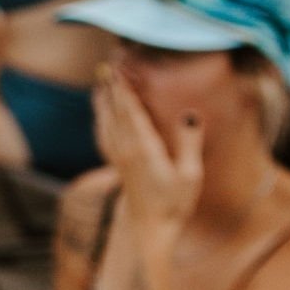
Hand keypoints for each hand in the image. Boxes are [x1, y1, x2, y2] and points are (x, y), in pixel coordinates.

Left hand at [93, 64, 201, 240]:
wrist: (149, 227)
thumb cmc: (174, 203)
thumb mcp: (190, 175)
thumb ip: (189, 143)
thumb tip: (190, 114)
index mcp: (143, 148)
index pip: (130, 111)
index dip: (123, 88)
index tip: (117, 68)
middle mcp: (125, 149)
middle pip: (115, 110)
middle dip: (111, 86)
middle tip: (107, 62)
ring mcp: (117, 156)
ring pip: (106, 120)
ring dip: (103, 98)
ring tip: (100, 79)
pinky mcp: (116, 162)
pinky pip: (104, 132)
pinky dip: (101, 116)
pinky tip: (101, 110)